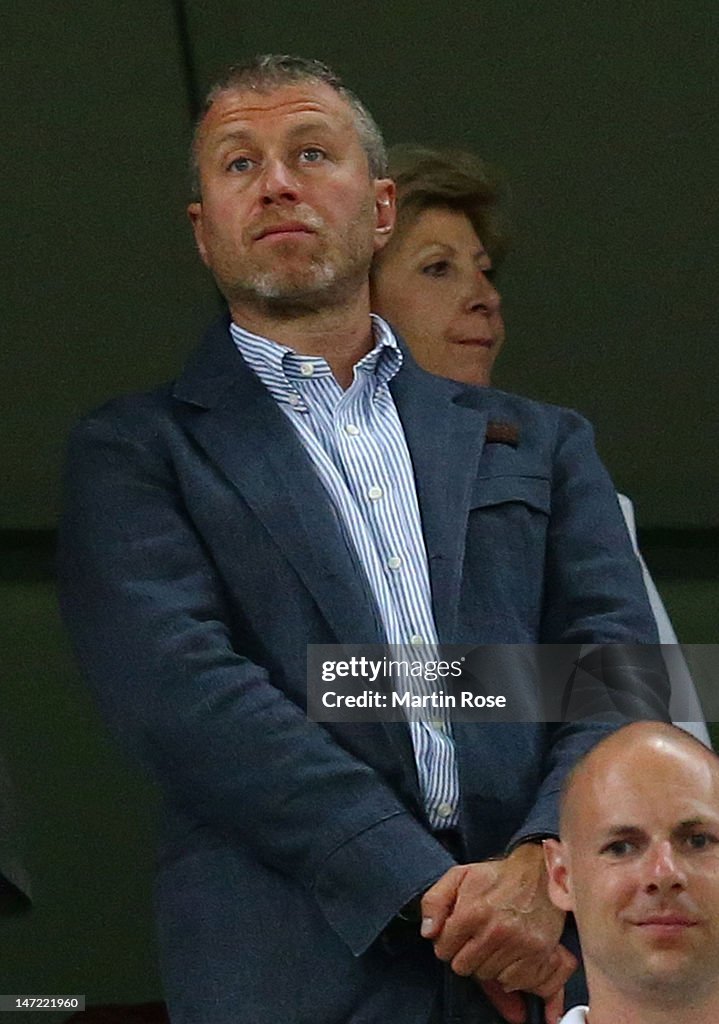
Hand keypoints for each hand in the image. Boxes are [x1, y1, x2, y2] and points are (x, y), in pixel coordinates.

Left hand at [421, 844, 575, 1022]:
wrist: (539, 874)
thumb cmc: (496, 877)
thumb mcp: (459, 876)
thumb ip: (434, 902)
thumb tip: (427, 932)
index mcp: (472, 911)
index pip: (444, 950)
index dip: (447, 942)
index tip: (457, 934)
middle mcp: (495, 930)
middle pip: (464, 967)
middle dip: (465, 955)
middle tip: (475, 939)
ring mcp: (518, 944)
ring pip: (487, 976)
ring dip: (486, 963)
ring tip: (493, 943)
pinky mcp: (538, 953)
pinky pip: (511, 981)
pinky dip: (508, 972)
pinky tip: (509, 953)